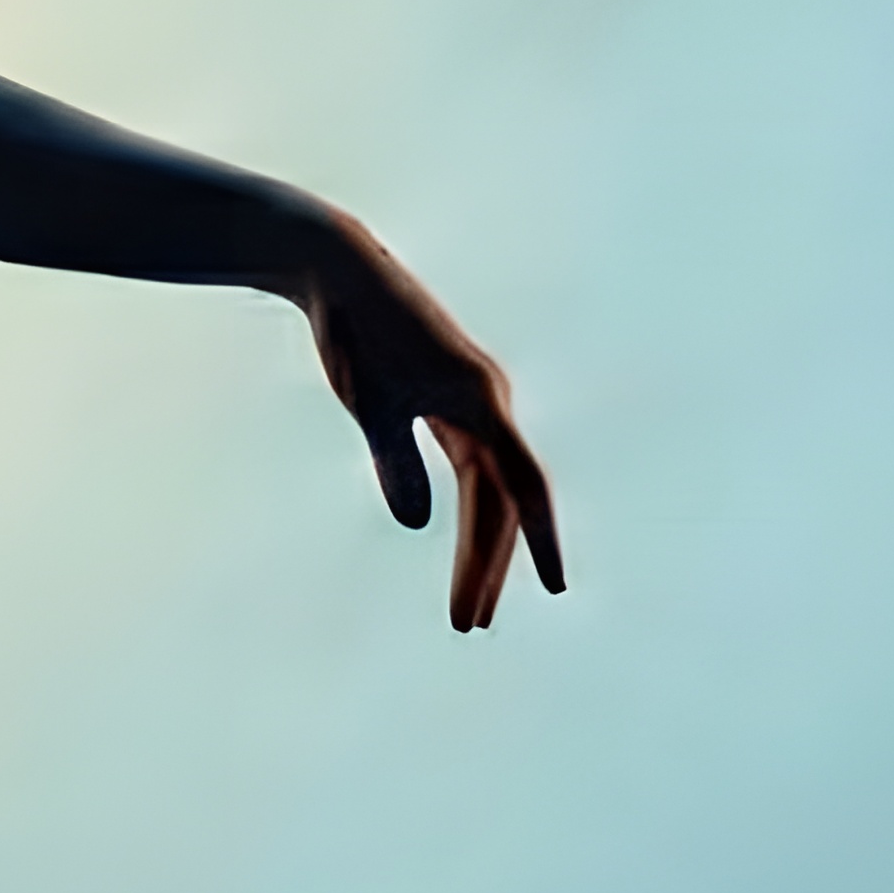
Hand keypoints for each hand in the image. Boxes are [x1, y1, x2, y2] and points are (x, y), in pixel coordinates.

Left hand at [296, 217, 563, 632]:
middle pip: (500, 500)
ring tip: (464, 602)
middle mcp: (487, 405)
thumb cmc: (355, 331)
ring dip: (475, 544)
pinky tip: (457, 541)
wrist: (340, 270)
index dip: (540, 540)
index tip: (553, 589)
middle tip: (470, 623)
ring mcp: (468, 404)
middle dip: (488, 564)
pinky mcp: (445, 401)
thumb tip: (415, 526)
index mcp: (482, 403)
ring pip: (484, 488)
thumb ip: (394, 462)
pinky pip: (468, 467)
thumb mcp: (369, 403)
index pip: (523, 486)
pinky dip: (464, 507)